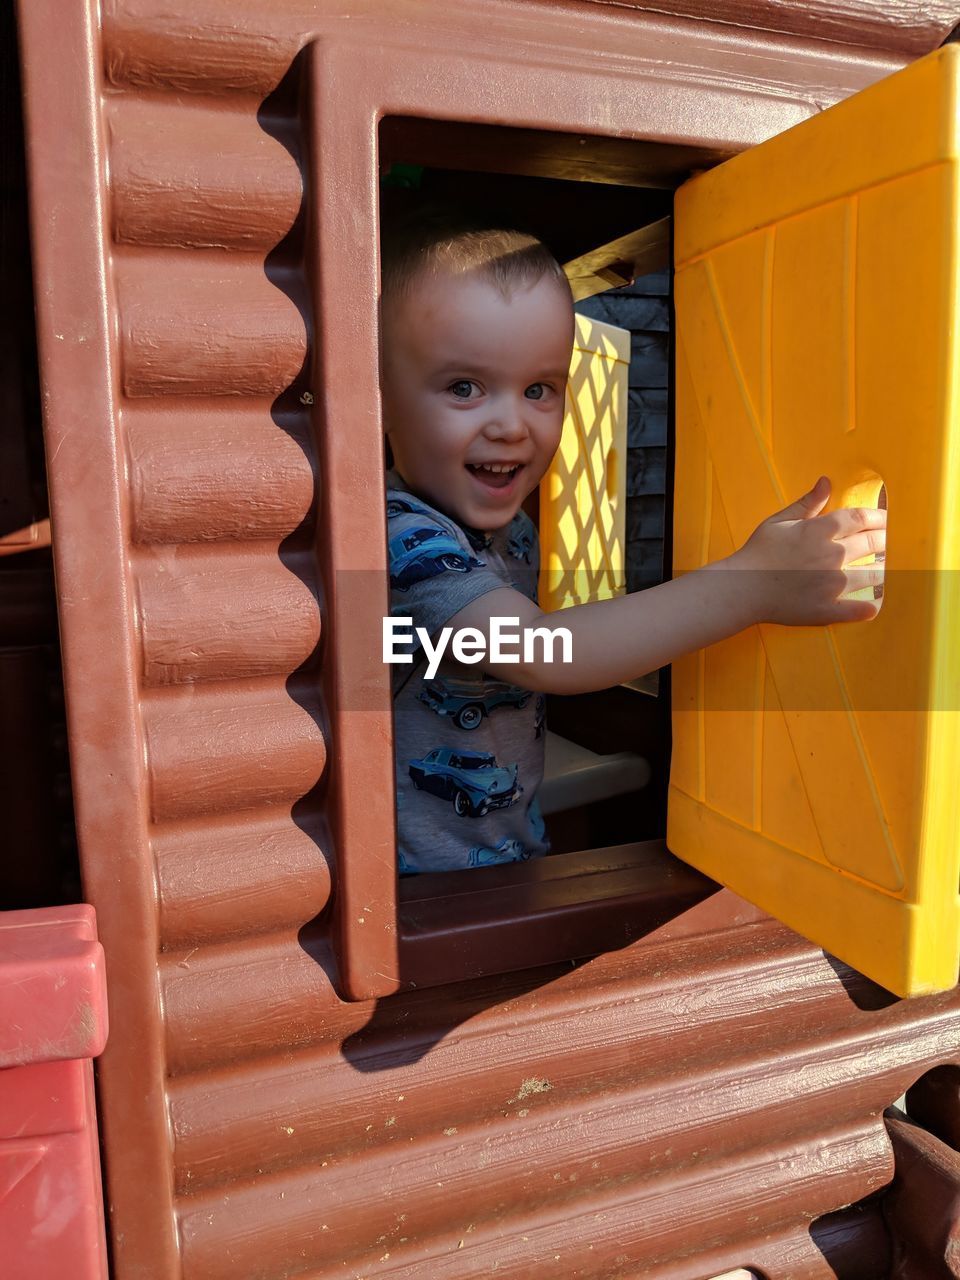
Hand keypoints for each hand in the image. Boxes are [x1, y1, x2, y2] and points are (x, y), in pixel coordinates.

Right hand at [729, 476, 886, 625]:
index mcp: (820, 531)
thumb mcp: (778, 521)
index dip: (878, 517)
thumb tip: (827, 481)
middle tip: (889, 541)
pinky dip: (870, 607)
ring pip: (872, 575)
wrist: (741, 588)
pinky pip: (858, 609)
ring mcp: (832, 584)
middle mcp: (832, 556)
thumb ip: (807, 503)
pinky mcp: (827, 609)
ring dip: (881, 570)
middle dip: (884, 540)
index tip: (886, 519)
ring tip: (884, 568)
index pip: (860, 518)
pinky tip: (874, 605)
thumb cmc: (757, 553)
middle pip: (871, 543)